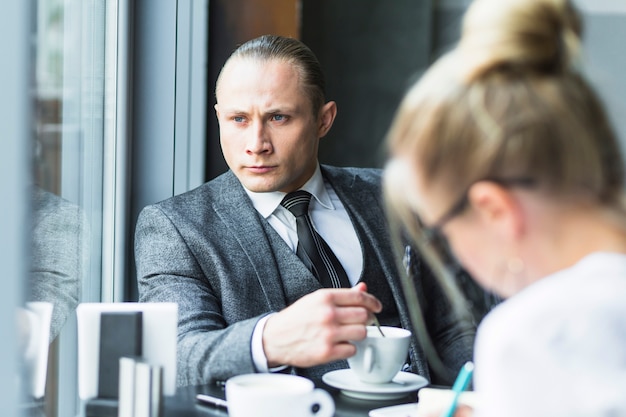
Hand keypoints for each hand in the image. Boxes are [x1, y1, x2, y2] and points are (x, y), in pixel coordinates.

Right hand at [262, 282, 381, 367]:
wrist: (275, 338)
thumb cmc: (295, 319)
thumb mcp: (316, 300)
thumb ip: (342, 295)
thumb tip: (362, 288)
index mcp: (325, 297)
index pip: (359, 297)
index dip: (372, 302)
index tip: (376, 306)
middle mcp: (327, 314)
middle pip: (364, 315)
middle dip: (366, 319)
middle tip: (361, 322)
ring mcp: (328, 334)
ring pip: (361, 333)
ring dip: (358, 334)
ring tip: (348, 333)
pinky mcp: (327, 352)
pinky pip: (352, 350)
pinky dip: (349, 348)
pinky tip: (339, 344)